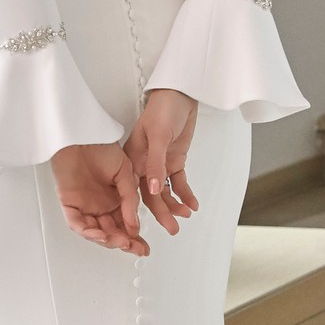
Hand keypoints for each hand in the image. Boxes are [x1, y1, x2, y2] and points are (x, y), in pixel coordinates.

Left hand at [51, 140, 146, 254]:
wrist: (81, 134)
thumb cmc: (101, 147)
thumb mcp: (125, 173)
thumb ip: (130, 199)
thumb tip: (135, 223)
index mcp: (115, 199)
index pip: (125, 225)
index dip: (134, 238)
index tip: (143, 247)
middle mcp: (100, 205)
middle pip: (111, 232)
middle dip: (123, 243)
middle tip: (134, 248)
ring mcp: (84, 206)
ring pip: (95, 231)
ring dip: (108, 239)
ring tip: (120, 241)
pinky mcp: (69, 204)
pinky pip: (76, 224)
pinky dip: (87, 231)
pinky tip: (99, 234)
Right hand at [125, 91, 198, 234]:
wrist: (181, 94)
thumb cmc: (163, 109)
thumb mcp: (158, 136)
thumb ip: (156, 164)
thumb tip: (153, 190)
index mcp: (132, 159)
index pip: (135, 190)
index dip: (139, 210)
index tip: (144, 227)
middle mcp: (143, 164)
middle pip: (151, 195)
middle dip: (162, 213)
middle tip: (172, 229)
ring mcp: (160, 164)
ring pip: (165, 192)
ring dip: (175, 205)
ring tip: (185, 216)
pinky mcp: (174, 161)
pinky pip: (178, 182)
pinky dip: (185, 194)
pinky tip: (192, 204)